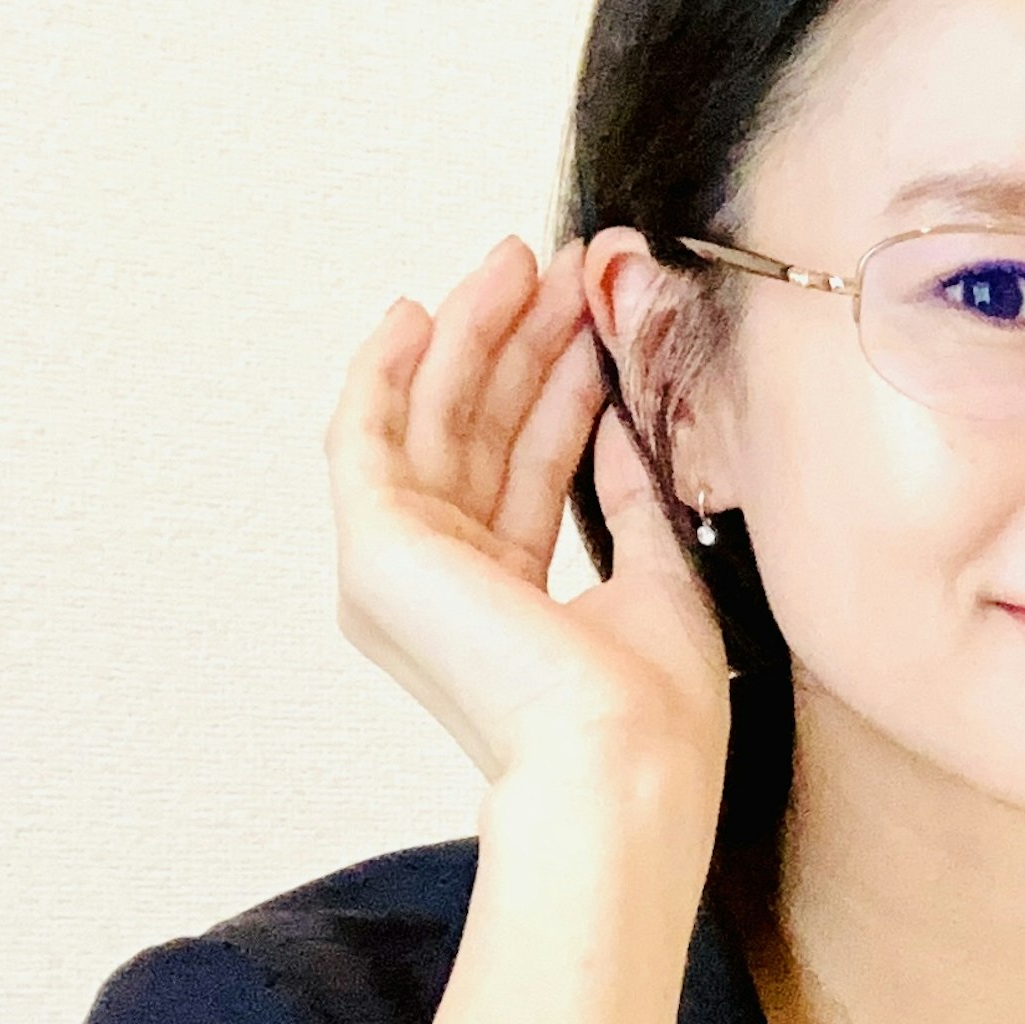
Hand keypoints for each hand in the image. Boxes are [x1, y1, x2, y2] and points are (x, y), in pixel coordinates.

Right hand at [327, 235, 727, 792]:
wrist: (621, 762)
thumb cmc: (653, 711)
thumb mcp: (658, 578)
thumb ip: (634, 505)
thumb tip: (627, 429)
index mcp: (505, 602)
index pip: (527, 468)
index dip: (557, 386)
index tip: (593, 320)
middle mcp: (441, 584)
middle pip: (476, 432)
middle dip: (516, 342)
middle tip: (558, 266)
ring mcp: (400, 567)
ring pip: (430, 420)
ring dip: (472, 335)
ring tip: (519, 261)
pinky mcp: (376, 547)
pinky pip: (365, 436)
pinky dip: (384, 370)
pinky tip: (416, 313)